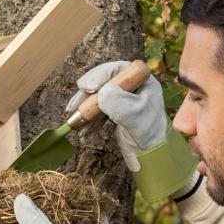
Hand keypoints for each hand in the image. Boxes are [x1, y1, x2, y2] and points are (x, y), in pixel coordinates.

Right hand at [65, 61, 196, 201]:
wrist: (150, 153)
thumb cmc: (148, 131)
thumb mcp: (134, 114)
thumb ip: (118, 101)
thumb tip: (100, 92)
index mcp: (141, 79)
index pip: (116, 70)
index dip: (99, 76)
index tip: (87, 89)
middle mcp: (131, 84)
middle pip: (102, 82)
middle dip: (86, 96)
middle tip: (73, 108)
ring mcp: (121, 97)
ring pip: (96, 97)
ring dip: (84, 111)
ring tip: (76, 126)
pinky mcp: (114, 109)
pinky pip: (97, 110)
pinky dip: (89, 120)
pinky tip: (84, 133)